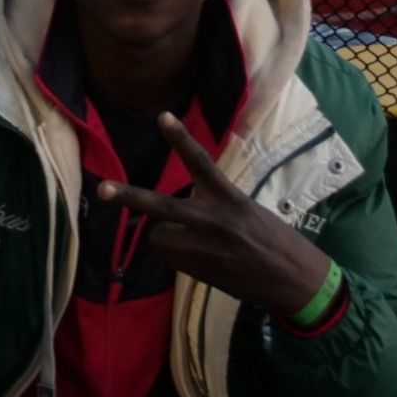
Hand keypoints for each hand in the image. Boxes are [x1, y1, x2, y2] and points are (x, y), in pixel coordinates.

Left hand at [98, 114, 332, 317]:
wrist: (293, 279)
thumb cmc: (274, 240)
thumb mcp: (246, 211)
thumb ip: (214, 206)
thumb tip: (181, 219)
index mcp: (229, 198)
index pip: (200, 162)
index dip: (181, 139)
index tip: (163, 116)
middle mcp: (213, 219)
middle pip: (161, 206)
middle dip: (129, 197)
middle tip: (102, 190)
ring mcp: (203, 247)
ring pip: (159, 237)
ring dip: (165, 238)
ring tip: (190, 243)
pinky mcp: (200, 270)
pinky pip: (168, 258)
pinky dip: (173, 256)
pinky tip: (195, 260)